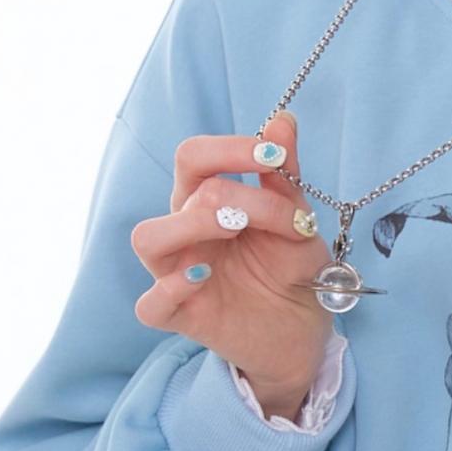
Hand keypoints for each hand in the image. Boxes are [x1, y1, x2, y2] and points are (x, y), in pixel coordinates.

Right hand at [128, 110, 331, 398]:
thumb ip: (285, 175)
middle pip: (183, 192)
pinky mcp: (179, 316)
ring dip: (193, 225)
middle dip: (239, 195)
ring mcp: (176, 272)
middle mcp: (185, 232)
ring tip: (236, 231)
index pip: (194, 157)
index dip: (230, 149)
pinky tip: (203, 276)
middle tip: (285, 217)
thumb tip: (282, 120)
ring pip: (148, 238)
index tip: (274, 156)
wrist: (303, 329)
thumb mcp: (297, 219)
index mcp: (207, 199)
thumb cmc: (292, 269)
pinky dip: (170, 288)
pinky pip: (150, 304)